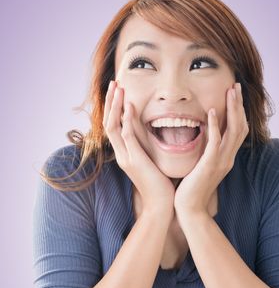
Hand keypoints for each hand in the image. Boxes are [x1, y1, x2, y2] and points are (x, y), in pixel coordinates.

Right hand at [103, 80, 174, 215]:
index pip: (114, 126)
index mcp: (125, 153)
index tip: (118, 92)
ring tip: (117, 88)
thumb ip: (146, 147)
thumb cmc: (159, 183)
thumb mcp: (150, 161)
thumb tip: (150, 133)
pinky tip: (129, 106)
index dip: (114, 108)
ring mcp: (125, 157)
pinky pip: (127, 137)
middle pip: (109, 122)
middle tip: (113, 83)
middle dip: (110, 102)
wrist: (161, 204)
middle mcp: (121, 153)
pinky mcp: (134, 161)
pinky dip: (126, 120)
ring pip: (113, 127)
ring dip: (115, 106)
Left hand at [174, 83, 248, 215]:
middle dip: (239, 105)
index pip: (238, 130)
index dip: (238, 111)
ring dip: (232, 110)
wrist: (190, 208)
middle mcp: (228, 157)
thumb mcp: (203, 165)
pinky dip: (214, 126)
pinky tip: (211, 111)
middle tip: (236, 86)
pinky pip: (215, 143)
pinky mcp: (210, 165)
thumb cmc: (193, 186)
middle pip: (240, 126)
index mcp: (227, 157)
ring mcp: (221, 161)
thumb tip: (204, 135)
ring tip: (230, 92)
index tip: (234, 94)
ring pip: (233, 131)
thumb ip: (208, 151)